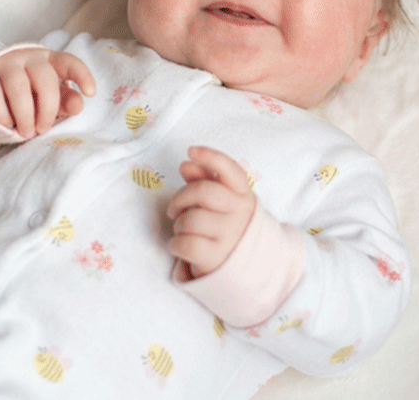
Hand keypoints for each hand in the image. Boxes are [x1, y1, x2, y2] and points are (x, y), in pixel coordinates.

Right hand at [0, 48, 95, 138]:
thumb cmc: (30, 93)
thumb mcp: (51, 97)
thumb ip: (65, 101)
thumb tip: (78, 106)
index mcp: (51, 60)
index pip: (69, 62)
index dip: (81, 75)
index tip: (90, 93)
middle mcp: (29, 58)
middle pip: (44, 79)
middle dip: (47, 109)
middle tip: (43, 129)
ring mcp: (5, 65)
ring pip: (18, 88)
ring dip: (24, 115)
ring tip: (26, 132)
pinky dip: (3, 116)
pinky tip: (8, 125)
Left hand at [166, 146, 256, 277]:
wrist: (243, 268)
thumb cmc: (225, 227)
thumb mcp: (221, 203)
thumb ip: (205, 181)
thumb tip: (187, 164)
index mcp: (243, 196)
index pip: (231, 171)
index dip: (211, 157)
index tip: (191, 151)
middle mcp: (240, 214)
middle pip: (204, 192)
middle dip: (181, 198)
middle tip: (174, 210)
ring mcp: (230, 237)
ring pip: (191, 220)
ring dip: (178, 225)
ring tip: (183, 231)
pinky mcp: (217, 258)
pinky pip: (186, 244)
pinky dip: (175, 244)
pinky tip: (179, 246)